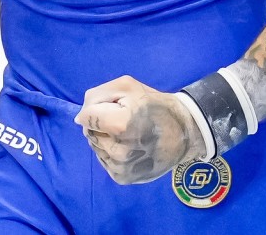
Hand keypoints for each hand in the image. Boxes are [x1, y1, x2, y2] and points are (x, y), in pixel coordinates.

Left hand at [75, 75, 203, 184]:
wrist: (185, 132)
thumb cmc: (156, 106)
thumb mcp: (129, 86)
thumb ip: (98, 95)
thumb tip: (80, 118)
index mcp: (121, 125)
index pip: (86, 116)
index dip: (97, 108)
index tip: (113, 108)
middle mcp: (119, 151)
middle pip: (89, 132)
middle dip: (100, 123)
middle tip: (124, 120)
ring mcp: (121, 167)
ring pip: (95, 147)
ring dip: (105, 138)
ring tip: (128, 134)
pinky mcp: (123, 178)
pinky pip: (103, 160)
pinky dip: (111, 152)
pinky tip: (129, 146)